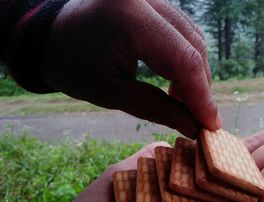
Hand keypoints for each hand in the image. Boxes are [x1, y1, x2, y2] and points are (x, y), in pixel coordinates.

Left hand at [42, 0, 220, 137]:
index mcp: (130, 18)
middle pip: (193, 46)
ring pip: (192, 38)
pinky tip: (178, 84)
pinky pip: (181, 32)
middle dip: (201, 88)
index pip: (183, 60)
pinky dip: (186, 60)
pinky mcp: (152, 4)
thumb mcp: (112, 94)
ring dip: (195, 75)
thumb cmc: (72, 66)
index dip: (202, 97)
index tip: (211, 126)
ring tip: (187, 105)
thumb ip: (158, 109)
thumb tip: (194, 126)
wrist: (51, 37)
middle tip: (200, 121)